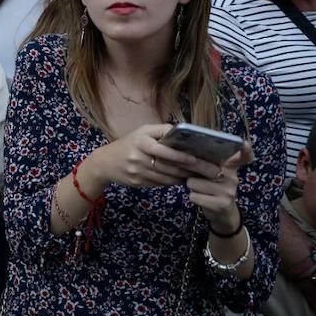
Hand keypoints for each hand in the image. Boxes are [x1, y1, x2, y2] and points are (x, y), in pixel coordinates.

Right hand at [82, 124, 212, 192]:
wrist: (104, 163)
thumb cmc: (128, 144)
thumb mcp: (142, 132)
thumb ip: (162, 132)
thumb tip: (185, 134)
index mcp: (141, 141)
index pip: (166, 150)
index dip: (183, 156)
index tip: (199, 159)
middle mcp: (138, 156)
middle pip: (170, 165)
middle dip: (192, 169)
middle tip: (211, 172)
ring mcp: (137, 171)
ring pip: (168, 177)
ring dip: (185, 177)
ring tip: (201, 176)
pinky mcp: (138, 182)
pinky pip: (161, 183)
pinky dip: (174, 182)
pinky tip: (184, 180)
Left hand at [184, 143, 253, 231]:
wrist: (222, 213)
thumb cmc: (212, 185)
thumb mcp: (213, 171)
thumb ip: (206, 160)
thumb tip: (182, 149)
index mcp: (231, 165)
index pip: (243, 156)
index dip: (245, 149)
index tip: (244, 143)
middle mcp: (232, 176)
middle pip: (201, 165)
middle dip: (186, 165)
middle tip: (177, 163)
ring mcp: (228, 191)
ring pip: (193, 182)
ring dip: (190, 184)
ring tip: (198, 186)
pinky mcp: (221, 204)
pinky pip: (194, 196)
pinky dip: (192, 196)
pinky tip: (201, 197)